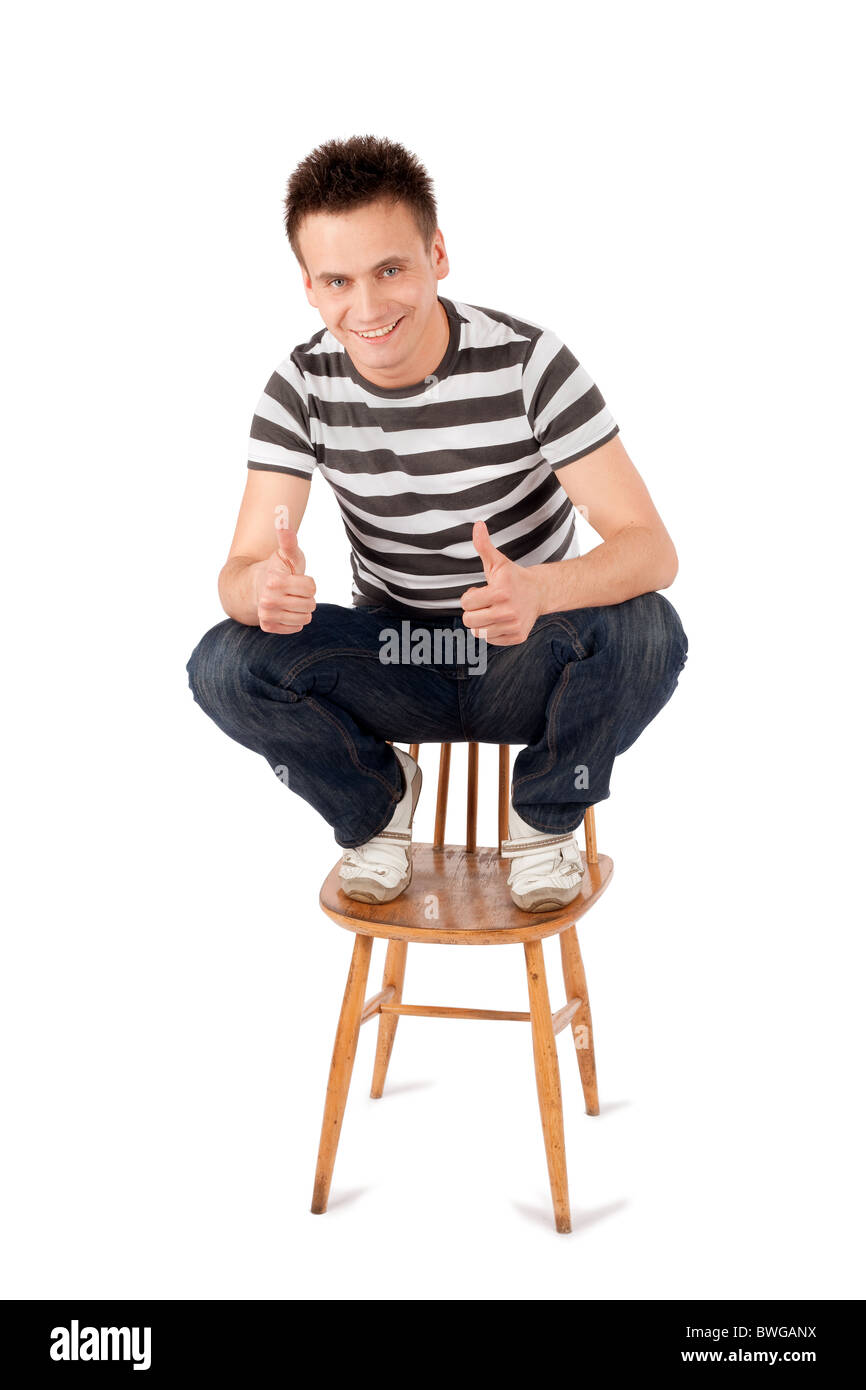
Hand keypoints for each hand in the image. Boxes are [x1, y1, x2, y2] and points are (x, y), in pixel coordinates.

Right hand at [255, 522, 316, 633]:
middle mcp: (268, 600)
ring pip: (305, 618)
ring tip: (290, 600)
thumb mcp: (286, 554)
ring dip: (302, 609)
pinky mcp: (267, 627)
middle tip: (293, 590)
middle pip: (310, 604)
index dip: (308, 583)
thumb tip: (282, 515)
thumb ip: (288, 539)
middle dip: (306, 597)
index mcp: (275, 581)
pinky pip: (296, 628)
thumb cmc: (277, 569)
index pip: (312, 588)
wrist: (254, 587)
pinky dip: (295, 620)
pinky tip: (286, 611)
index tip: (296, 578)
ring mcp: (267, 615)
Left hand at [460, 520, 541, 644]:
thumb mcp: (497, 562)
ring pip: (479, 632)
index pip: (466, 603)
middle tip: (485, 603)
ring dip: (482, 622)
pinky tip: (501, 620)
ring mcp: (514, 625)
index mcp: (500, 592)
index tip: (481, 591)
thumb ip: (484, 545)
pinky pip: (490, 640)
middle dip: (473, 611)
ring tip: (492, 611)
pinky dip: (492, 631)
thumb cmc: (512, 577)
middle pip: (469, 621)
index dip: (470, 596)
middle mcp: (508, 611)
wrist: (539, 592)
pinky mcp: (518, 637)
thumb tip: (477, 524)